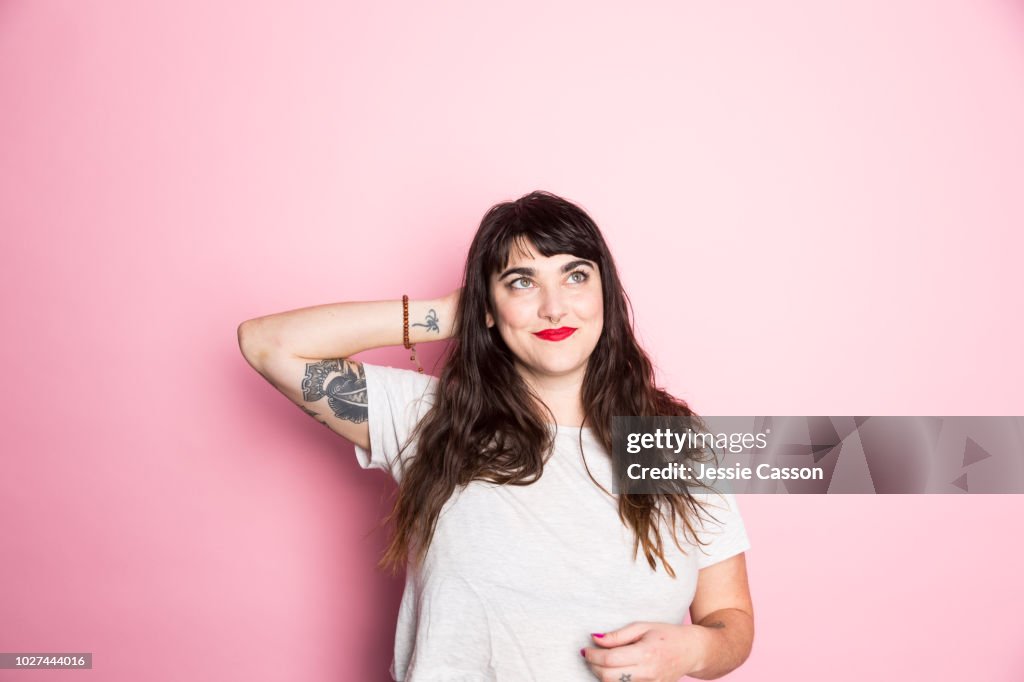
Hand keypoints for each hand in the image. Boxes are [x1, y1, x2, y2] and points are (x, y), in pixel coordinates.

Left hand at [581, 622, 708, 681]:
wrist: (692, 651)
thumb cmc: (667, 634)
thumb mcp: (643, 627)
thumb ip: (618, 635)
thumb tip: (595, 638)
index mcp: (645, 653)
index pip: (610, 659)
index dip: (593, 655)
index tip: (585, 649)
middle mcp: (648, 673)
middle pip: (609, 677)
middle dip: (593, 667)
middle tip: (589, 656)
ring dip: (602, 675)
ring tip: (599, 662)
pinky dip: (614, 681)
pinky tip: (612, 670)